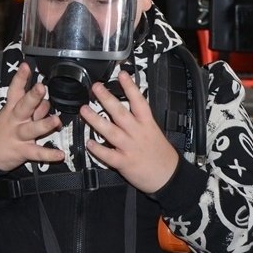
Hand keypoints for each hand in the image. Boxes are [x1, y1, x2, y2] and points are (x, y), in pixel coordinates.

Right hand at [0, 61, 64, 171]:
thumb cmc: (2, 130)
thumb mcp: (10, 115)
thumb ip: (30, 107)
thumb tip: (47, 101)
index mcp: (11, 108)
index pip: (15, 90)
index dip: (20, 78)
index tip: (26, 66)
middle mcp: (15, 120)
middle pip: (23, 106)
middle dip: (32, 96)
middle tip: (41, 87)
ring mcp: (18, 135)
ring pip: (31, 129)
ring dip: (44, 124)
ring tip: (56, 120)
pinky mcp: (22, 151)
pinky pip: (36, 152)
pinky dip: (48, 154)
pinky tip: (60, 154)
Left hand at [80, 71, 178, 193]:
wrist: (169, 177)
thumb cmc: (161, 154)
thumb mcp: (154, 132)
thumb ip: (140, 120)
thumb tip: (128, 106)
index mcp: (147, 124)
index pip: (139, 101)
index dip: (130, 87)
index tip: (121, 74)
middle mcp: (138, 133)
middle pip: (120, 113)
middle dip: (107, 99)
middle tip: (96, 87)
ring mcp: (130, 147)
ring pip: (111, 131)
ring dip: (96, 120)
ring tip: (84, 110)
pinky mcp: (124, 163)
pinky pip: (109, 155)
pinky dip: (98, 149)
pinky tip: (89, 143)